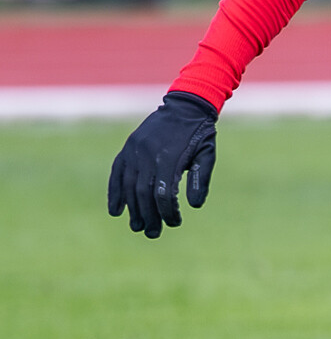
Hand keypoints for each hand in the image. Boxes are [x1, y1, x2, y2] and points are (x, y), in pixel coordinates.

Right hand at [107, 92, 217, 238]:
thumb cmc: (200, 133)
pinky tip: (116, 210)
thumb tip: (194, 206)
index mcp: (170, 157)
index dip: (168, 211)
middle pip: (144, 193)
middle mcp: (148, 155)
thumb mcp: (207, 154)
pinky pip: (117, 173)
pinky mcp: (128, 148)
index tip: (174, 223)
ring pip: (129, 185)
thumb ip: (201, 179)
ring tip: (137, 227)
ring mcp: (135, 150)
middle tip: (153, 233)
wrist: (185, 106)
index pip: (164, 193)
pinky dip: (115, 192)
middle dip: (149, 215)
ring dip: (132, 209)